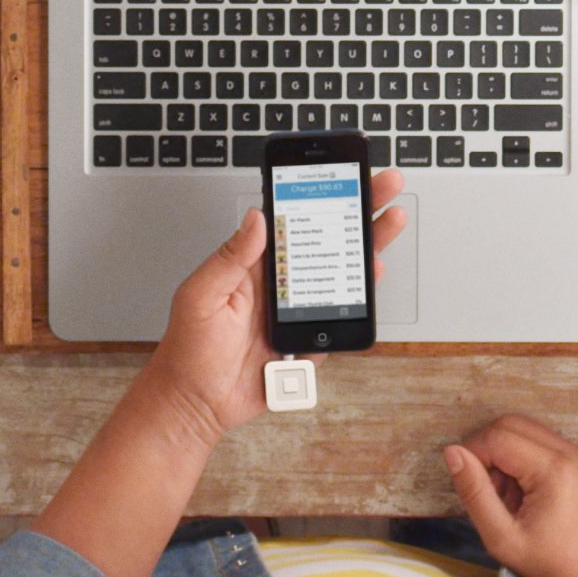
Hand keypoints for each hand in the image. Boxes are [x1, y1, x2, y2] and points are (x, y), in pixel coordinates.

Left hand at [136, 171, 409, 446]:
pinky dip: (359, 300)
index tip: (340, 173)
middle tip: (384, 186)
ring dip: (365, 250)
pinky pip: (339, 318)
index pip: (291, 222)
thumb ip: (230, 258)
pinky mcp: (307, 341)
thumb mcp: (201, 295)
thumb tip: (255, 217)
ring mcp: (296, 312)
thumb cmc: (189, 349)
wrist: (197, 403)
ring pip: (339, 275)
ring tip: (388, 224)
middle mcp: (279, 284)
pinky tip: (370, 278)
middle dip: (357, 212)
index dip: (317, 196)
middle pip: (326, 241)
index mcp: (252, 266)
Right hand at [440, 413, 577, 576]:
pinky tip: (520, 491)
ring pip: (524, 430)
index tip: (468, 484)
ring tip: (503, 493)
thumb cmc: (545, 565)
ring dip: (503, 453)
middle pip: (511, 424)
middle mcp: (572, 453)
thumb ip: (474, 491)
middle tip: (485, 488)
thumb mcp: (500, 536)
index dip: (473, 453)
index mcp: (556, 470)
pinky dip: (520, 457)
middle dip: (487, 449)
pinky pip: (539, 442)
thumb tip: (452, 452)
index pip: (498, 437)